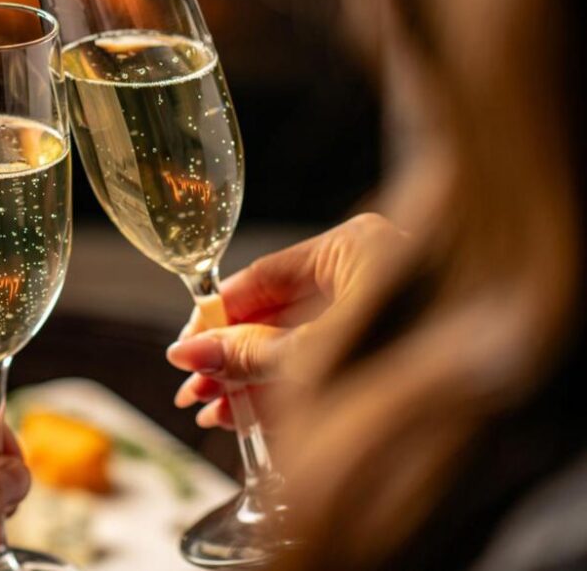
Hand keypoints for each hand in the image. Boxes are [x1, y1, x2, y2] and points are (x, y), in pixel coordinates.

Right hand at [167, 213, 408, 428]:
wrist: (480, 385)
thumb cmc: (410, 354)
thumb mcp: (313, 355)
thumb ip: (249, 352)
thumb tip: (191, 352)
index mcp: (352, 250)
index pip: (260, 277)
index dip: (215, 317)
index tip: (184, 348)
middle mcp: (363, 274)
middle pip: (273, 315)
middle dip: (229, 359)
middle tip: (193, 389)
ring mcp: (376, 310)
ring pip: (293, 344)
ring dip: (249, 381)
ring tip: (212, 413)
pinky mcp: (383, 347)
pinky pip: (319, 363)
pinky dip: (283, 390)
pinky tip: (246, 415)